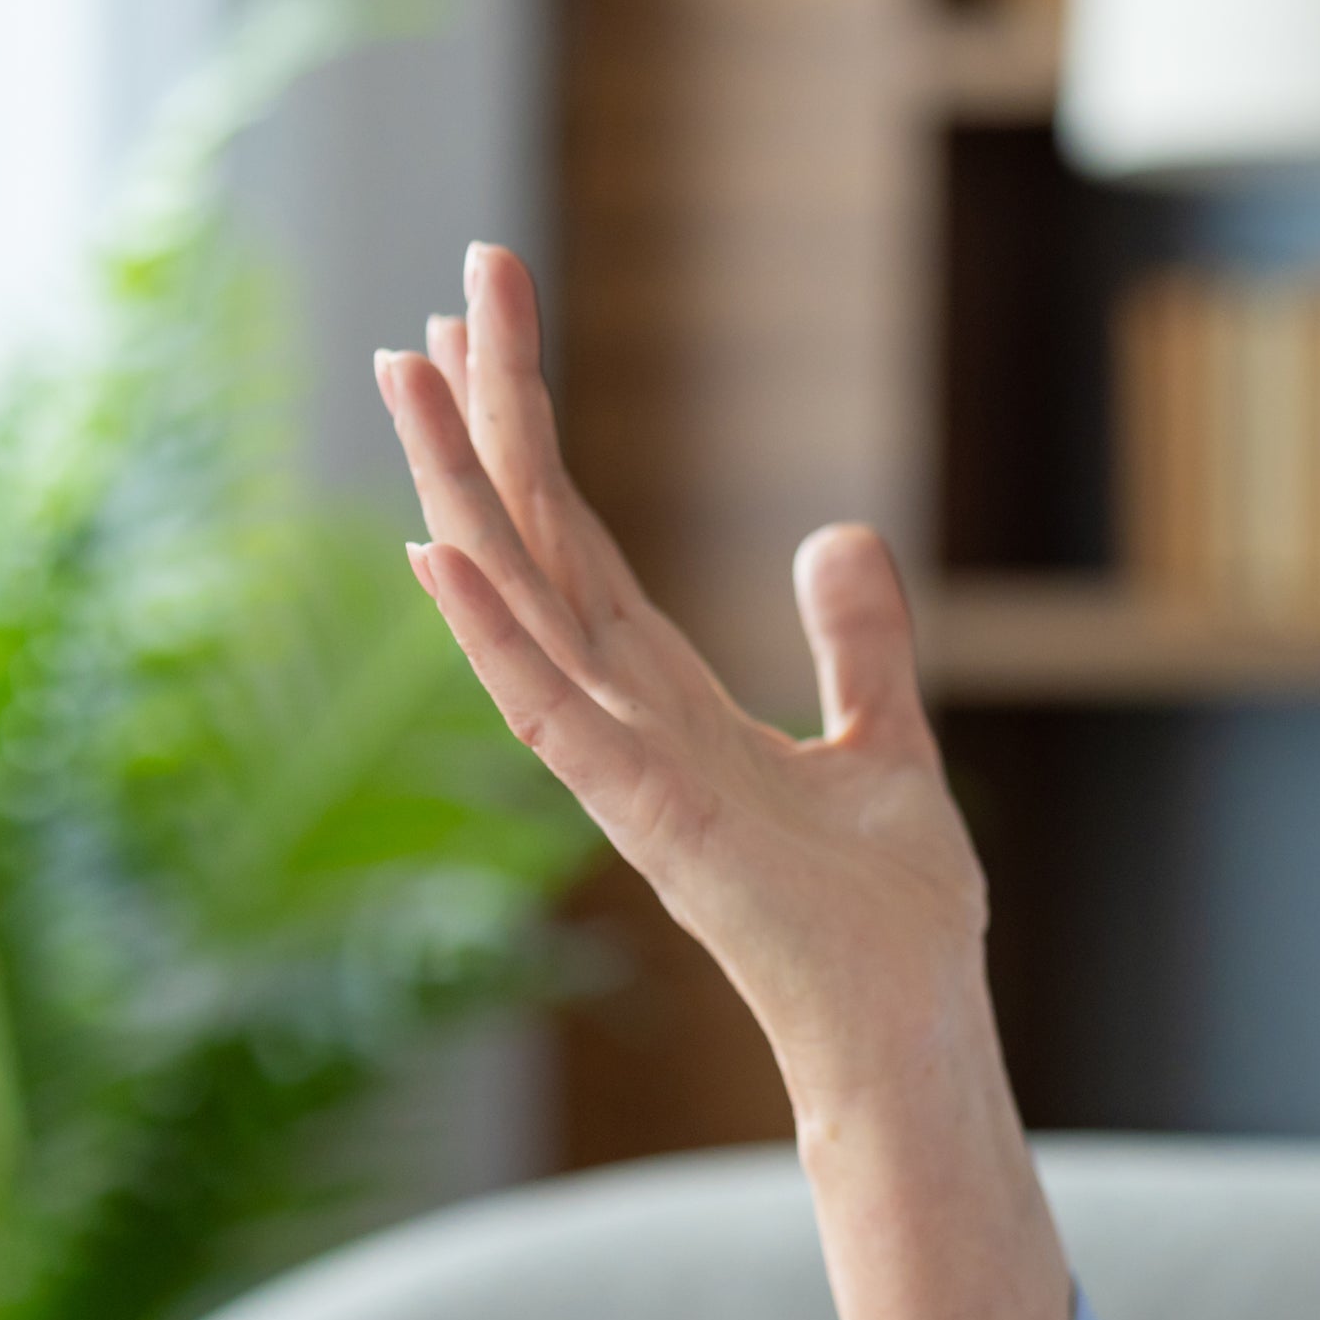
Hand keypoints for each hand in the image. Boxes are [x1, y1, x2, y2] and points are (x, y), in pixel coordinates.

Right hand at [373, 244, 985, 1100]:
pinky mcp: (648, 820)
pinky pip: (550, 714)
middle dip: (492, 421)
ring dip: (462, 489)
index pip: (581, 543)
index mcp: (669, 699)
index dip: (534, 436)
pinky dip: (493, 635)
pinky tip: (440, 552)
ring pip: (522, 603)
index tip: (487, 332)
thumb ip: (859, 642)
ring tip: (410, 372)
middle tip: (446, 293)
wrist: (909, 1026)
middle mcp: (625, 721)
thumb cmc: (888, 917)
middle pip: (538, 543)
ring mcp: (623, 769)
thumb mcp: (887, 742)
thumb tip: (840, 531)